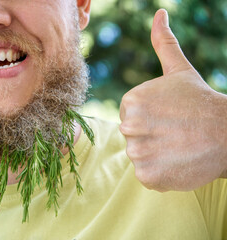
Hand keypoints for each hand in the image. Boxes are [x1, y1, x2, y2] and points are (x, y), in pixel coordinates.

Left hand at [119, 9, 226, 191]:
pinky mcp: (147, 176)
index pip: (128, 115)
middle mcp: (129, 126)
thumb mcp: (179, 70)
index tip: (167, 116)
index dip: (149, 117)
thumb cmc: (200, 102)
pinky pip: (145, 175)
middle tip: (174, 131)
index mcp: (131, 101)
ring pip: (138, 155)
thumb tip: (159, 13)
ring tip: (176, 146)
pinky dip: (159, 173)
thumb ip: (163, 43)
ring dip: (154, 154)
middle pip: (131, 136)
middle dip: (149, 135)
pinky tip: (176, 162)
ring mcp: (138, 152)